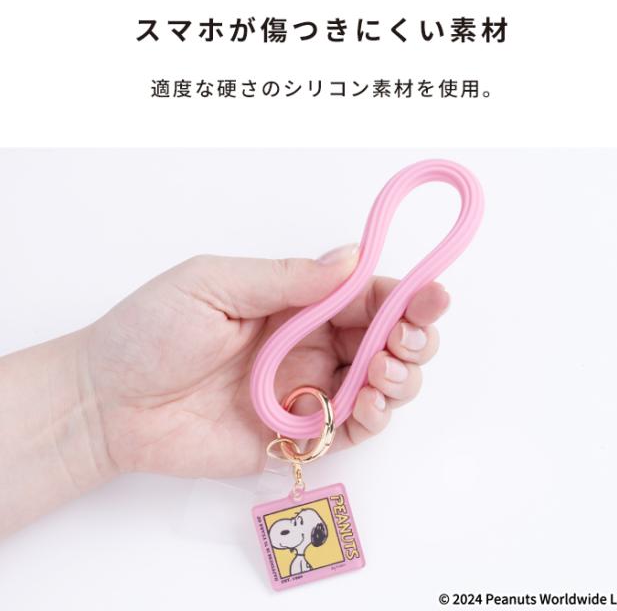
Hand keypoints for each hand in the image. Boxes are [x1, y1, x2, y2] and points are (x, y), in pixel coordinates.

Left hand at [82, 245, 448, 478]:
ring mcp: (305, 390)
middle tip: (406, 340)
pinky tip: (368, 405)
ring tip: (385, 374)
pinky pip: (350, 429)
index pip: (364, 296)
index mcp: (294, 303)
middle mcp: (309, 344)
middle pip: (384, 339)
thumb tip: (351, 259)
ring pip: (378, 384)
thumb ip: (285, 278)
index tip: (430, 297)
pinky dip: (373, 419)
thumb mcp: (214, 284)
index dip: (402, 296)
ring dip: (400, 378)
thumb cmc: (152, 331)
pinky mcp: (295, 435)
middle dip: (412, 338)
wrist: (108, 401)